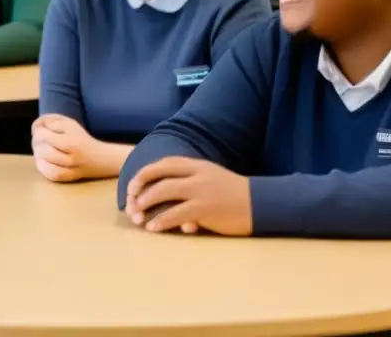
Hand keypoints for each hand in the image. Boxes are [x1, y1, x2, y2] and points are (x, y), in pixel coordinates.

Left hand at [31, 114, 110, 181]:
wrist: (98, 159)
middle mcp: (70, 158)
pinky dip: (42, 166)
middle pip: (42, 149)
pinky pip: (50, 174)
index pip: (43, 135)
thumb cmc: (80, 138)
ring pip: (44, 162)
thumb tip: (37, 125)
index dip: (38, 130)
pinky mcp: (66, 178)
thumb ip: (52, 122)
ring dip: (38, 153)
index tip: (41, 129)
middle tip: (40, 139)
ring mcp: (69, 170)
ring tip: (41, 148)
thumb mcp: (69, 124)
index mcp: (71, 142)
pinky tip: (43, 160)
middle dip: (37, 142)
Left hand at [125, 156, 251, 235]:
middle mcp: (197, 174)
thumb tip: (163, 188)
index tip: (134, 185)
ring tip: (136, 215)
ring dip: (146, 204)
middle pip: (160, 176)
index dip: (145, 173)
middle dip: (140, 188)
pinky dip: (161, 220)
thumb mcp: (210, 177)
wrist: (260, 204)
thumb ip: (190, 178)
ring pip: (165, 192)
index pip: (164, 163)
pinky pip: (177, 214)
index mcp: (197, 165)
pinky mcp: (206, 209)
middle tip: (130, 201)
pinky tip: (153, 227)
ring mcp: (201, 191)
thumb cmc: (233, 193)